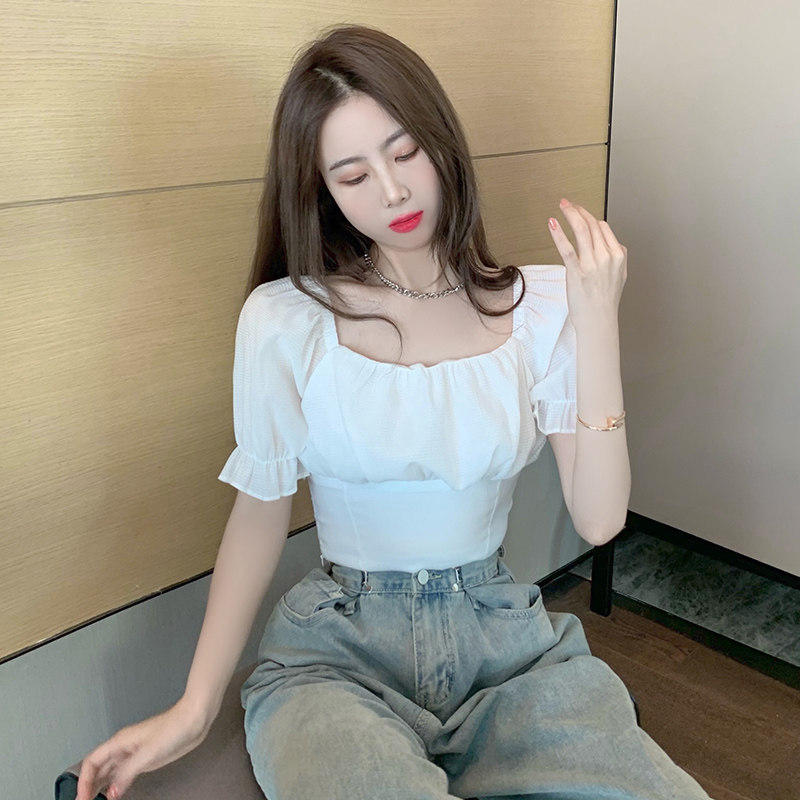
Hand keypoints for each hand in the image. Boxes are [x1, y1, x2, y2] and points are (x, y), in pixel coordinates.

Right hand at [76, 698, 209, 799]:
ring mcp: (135, 752)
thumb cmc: (174, 727)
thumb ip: (127, 773)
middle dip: (88, 785)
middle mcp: (124, 747)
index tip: (81, 798)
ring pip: (110, 770)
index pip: (92, 761)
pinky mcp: (146, 758)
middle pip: (98, 767)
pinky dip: (115, 784)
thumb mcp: (148, 753)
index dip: (83, 780)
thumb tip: (111, 792)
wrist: (194, 719)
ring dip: (100, 786)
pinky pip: (123, 773)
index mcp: (120, 742)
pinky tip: (114, 793)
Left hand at [547, 198, 627, 325]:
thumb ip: (617, 258)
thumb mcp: (619, 276)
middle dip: (579, 210)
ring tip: (562, 206)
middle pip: (592, 224)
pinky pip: (567, 247)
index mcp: (619, 255)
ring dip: (570, 214)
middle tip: (568, 203)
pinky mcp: (577, 271)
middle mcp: (607, 256)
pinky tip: (553, 223)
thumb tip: (614, 245)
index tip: (579, 212)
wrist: (598, 321)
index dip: (589, 217)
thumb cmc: (605, 301)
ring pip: (582, 230)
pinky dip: (559, 233)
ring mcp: (592, 263)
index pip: (603, 227)